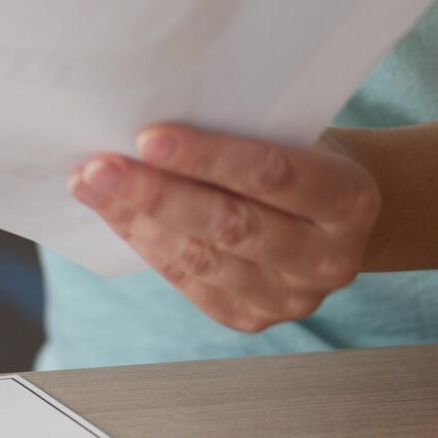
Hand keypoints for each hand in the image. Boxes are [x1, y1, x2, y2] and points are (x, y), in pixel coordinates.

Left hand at [70, 124, 380, 332]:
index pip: (273, 175)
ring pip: (202, 260)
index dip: (208, 157)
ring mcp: (291, 299)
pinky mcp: (252, 318)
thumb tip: (145, 118)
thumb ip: (241, 129)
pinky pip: (187, 281)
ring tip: (88, 184)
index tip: (148, 136)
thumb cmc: (300, 151)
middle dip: (157, 194)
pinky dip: (144, 243)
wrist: (331, 212)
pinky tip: (112, 213)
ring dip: (136, 220)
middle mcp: (327, 258)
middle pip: (232, 226)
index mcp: (349, 199)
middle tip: (100, 167)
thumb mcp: (293, 130)